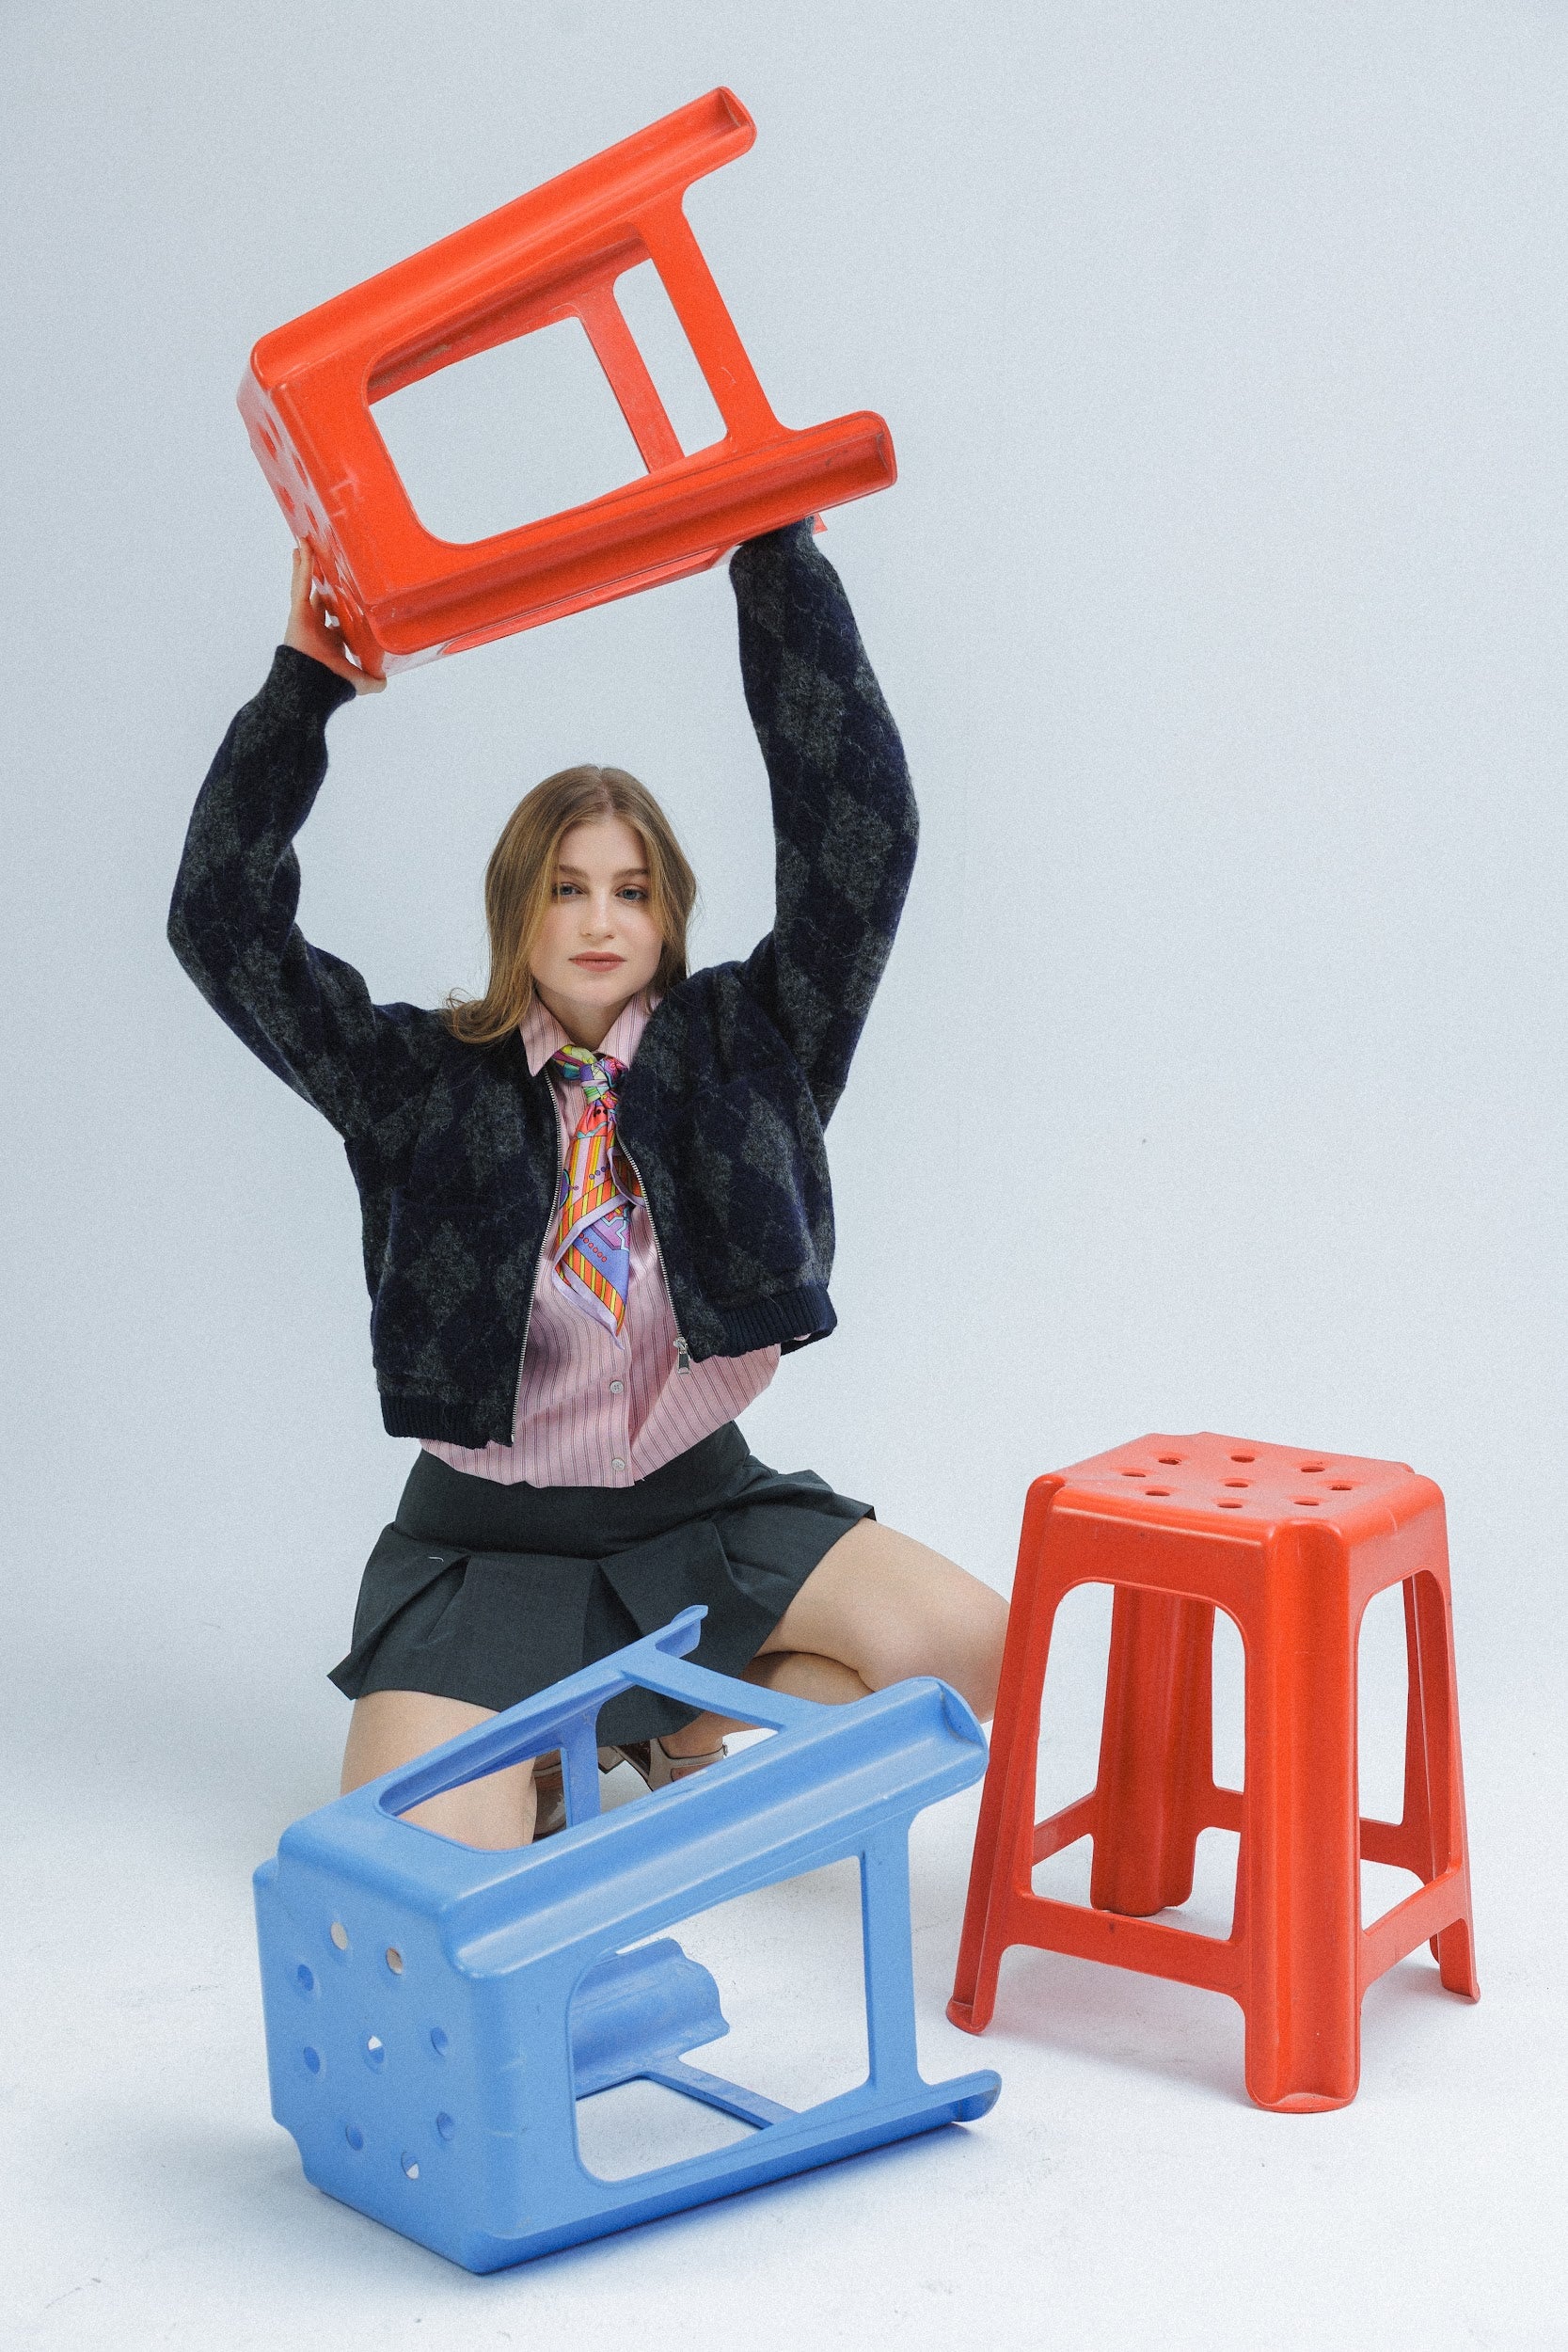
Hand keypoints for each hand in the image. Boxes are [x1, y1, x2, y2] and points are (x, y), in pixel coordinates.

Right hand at [283, 544, 385, 692]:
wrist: (313, 684)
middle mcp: (317, 626)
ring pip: (305, 584)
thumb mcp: (359, 680)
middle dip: (320, 577)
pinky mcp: (298, 610)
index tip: (346, 588)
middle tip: (324, 559)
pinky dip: (302, 565)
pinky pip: (301, 583)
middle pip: (319, 594)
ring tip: (307, 543)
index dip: (340, 601)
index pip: (336, 614)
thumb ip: (373, 680)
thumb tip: (385, 681)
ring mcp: (305, 617)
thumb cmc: (331, 683)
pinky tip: (303, 547)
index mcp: (330, 639)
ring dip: (306, 564)